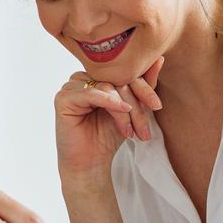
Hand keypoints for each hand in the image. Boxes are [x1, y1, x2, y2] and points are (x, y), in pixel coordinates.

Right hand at [56, 57, 164, 179]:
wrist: (91, 163)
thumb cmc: (108, 136)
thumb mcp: (132, 109)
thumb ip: (143, 86)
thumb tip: (159, 60)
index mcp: (98, 76)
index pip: (123, 72)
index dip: (143, 87)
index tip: (157, 106)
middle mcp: (83, 77)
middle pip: (116, 79)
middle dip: (135, 103)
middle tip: (144, 127)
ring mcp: (71, 86)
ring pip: (106, 87)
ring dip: (124, 109)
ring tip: (130, 130)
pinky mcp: (63, 98)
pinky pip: (90, 93)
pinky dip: (108, 101)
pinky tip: (120, 111)